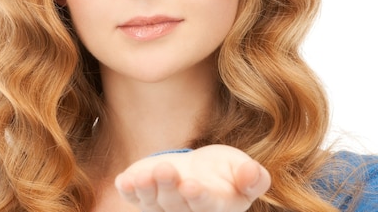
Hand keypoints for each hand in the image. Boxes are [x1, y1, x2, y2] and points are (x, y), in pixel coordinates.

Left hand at [114, 144, 270, 211]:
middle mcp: (185, 211)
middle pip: (175, 203)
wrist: (199, 171)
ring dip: (147, 188)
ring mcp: (161, 206)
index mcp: (214, 207)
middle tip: (166, 169)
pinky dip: (128, 190)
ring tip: (145, 174)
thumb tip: (253, 174)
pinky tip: (124, 181)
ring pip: (152, 202)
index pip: (206, 206)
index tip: (191, 185)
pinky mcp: (143, 195)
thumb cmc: (225, 172)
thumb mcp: (242, 169)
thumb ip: (252, 177)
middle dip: (169, 187)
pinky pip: (133, 196)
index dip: (198, 197)